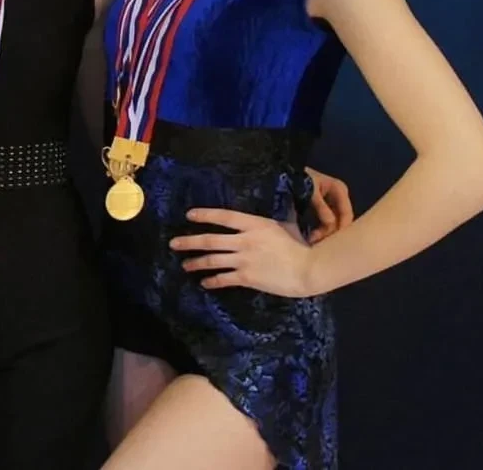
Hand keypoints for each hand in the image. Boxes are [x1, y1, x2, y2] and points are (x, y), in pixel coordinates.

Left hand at [171, 208, 319, 297]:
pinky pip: (224, 279)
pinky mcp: (247, 278)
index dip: (205, 215)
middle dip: (189, 242)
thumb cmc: (300, 245)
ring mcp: (244, 259)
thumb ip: (273, 217)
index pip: (223, 216)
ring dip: (196, 263)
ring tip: (185, 265)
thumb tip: (278, 198)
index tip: (189, 215)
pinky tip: (204, 283)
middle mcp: (244, 240)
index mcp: (253, 224)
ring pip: (213, 260)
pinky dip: (212, 281)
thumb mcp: (286, 224)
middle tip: (173, 244)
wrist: (309, 269)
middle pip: (210, 240)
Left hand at [306, 166, 353, 243]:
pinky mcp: (325, 209)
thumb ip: (321, 206)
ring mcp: (333, 204)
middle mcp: (340, 197)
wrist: (286, 173)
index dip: (342, 227)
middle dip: (332, 232)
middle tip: (319, 241)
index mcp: (340, 190)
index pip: (346, 213)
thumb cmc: (300, 178)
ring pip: (334, 223)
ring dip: (325, 233)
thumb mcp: (310, 190)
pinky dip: (321, 230)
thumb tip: (331, 224)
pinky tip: (313, 236)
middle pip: (341, 220)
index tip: (334, 240)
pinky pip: (327, 223)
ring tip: (313, 239)